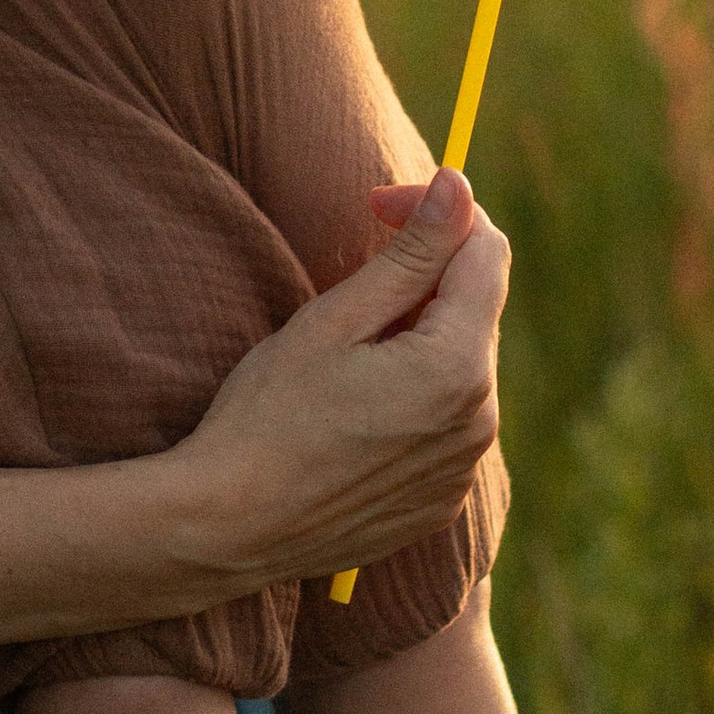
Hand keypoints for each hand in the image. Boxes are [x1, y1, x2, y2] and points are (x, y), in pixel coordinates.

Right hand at [169, 169, 506, 589]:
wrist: (228, 529)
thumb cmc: (266, 415)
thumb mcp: (334, 320)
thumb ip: (410, 253)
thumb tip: (459, 184)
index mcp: (457, 368)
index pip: (485, 253)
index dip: (436, 214)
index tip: (377, 207)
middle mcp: (480, 421)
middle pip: (474, 312)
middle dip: (423, 281)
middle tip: (345, 286)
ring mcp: (464, 468)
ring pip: (460, 369)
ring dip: (418, 342)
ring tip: (342, 361)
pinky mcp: (441, 501)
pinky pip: (445, 425)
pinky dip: (412, 399)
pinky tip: (350, 412)